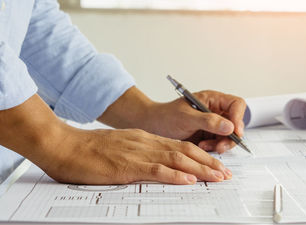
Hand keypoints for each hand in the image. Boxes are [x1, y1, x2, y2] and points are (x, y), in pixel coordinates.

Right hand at [43, 127, 231, 184]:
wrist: (64, 145)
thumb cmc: (88, 149)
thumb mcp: (121, 147)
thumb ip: (140, 154)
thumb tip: (156, 165)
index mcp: (146, 139)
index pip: (181, 146)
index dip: (202, 156)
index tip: (216, 165)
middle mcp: (147, 142)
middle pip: (186, 150)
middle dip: (209, 162)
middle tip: (226, 173)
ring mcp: (138, 153)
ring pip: (177, 159)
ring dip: (200, 169)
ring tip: (217, 177)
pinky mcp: (127, 165)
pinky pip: (156, 169)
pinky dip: (175, 175)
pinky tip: (188, 180)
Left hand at [98, 87, 246, 153]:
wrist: (152, 127)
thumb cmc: (165, 116)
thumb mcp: (186, 117)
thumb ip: (208, 121)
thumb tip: (230, 126)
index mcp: (212, 99)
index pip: (236, 104)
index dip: (239, 117)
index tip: (235, 131)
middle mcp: (216, 111)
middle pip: (236, 123)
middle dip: (230, 136)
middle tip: (219, 146)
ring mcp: (213, 124)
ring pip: (229, 136)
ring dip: (220, 144)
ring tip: (204, 147)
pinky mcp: (209, 136)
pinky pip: (219, 144)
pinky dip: (213, 148)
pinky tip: (201, 147)